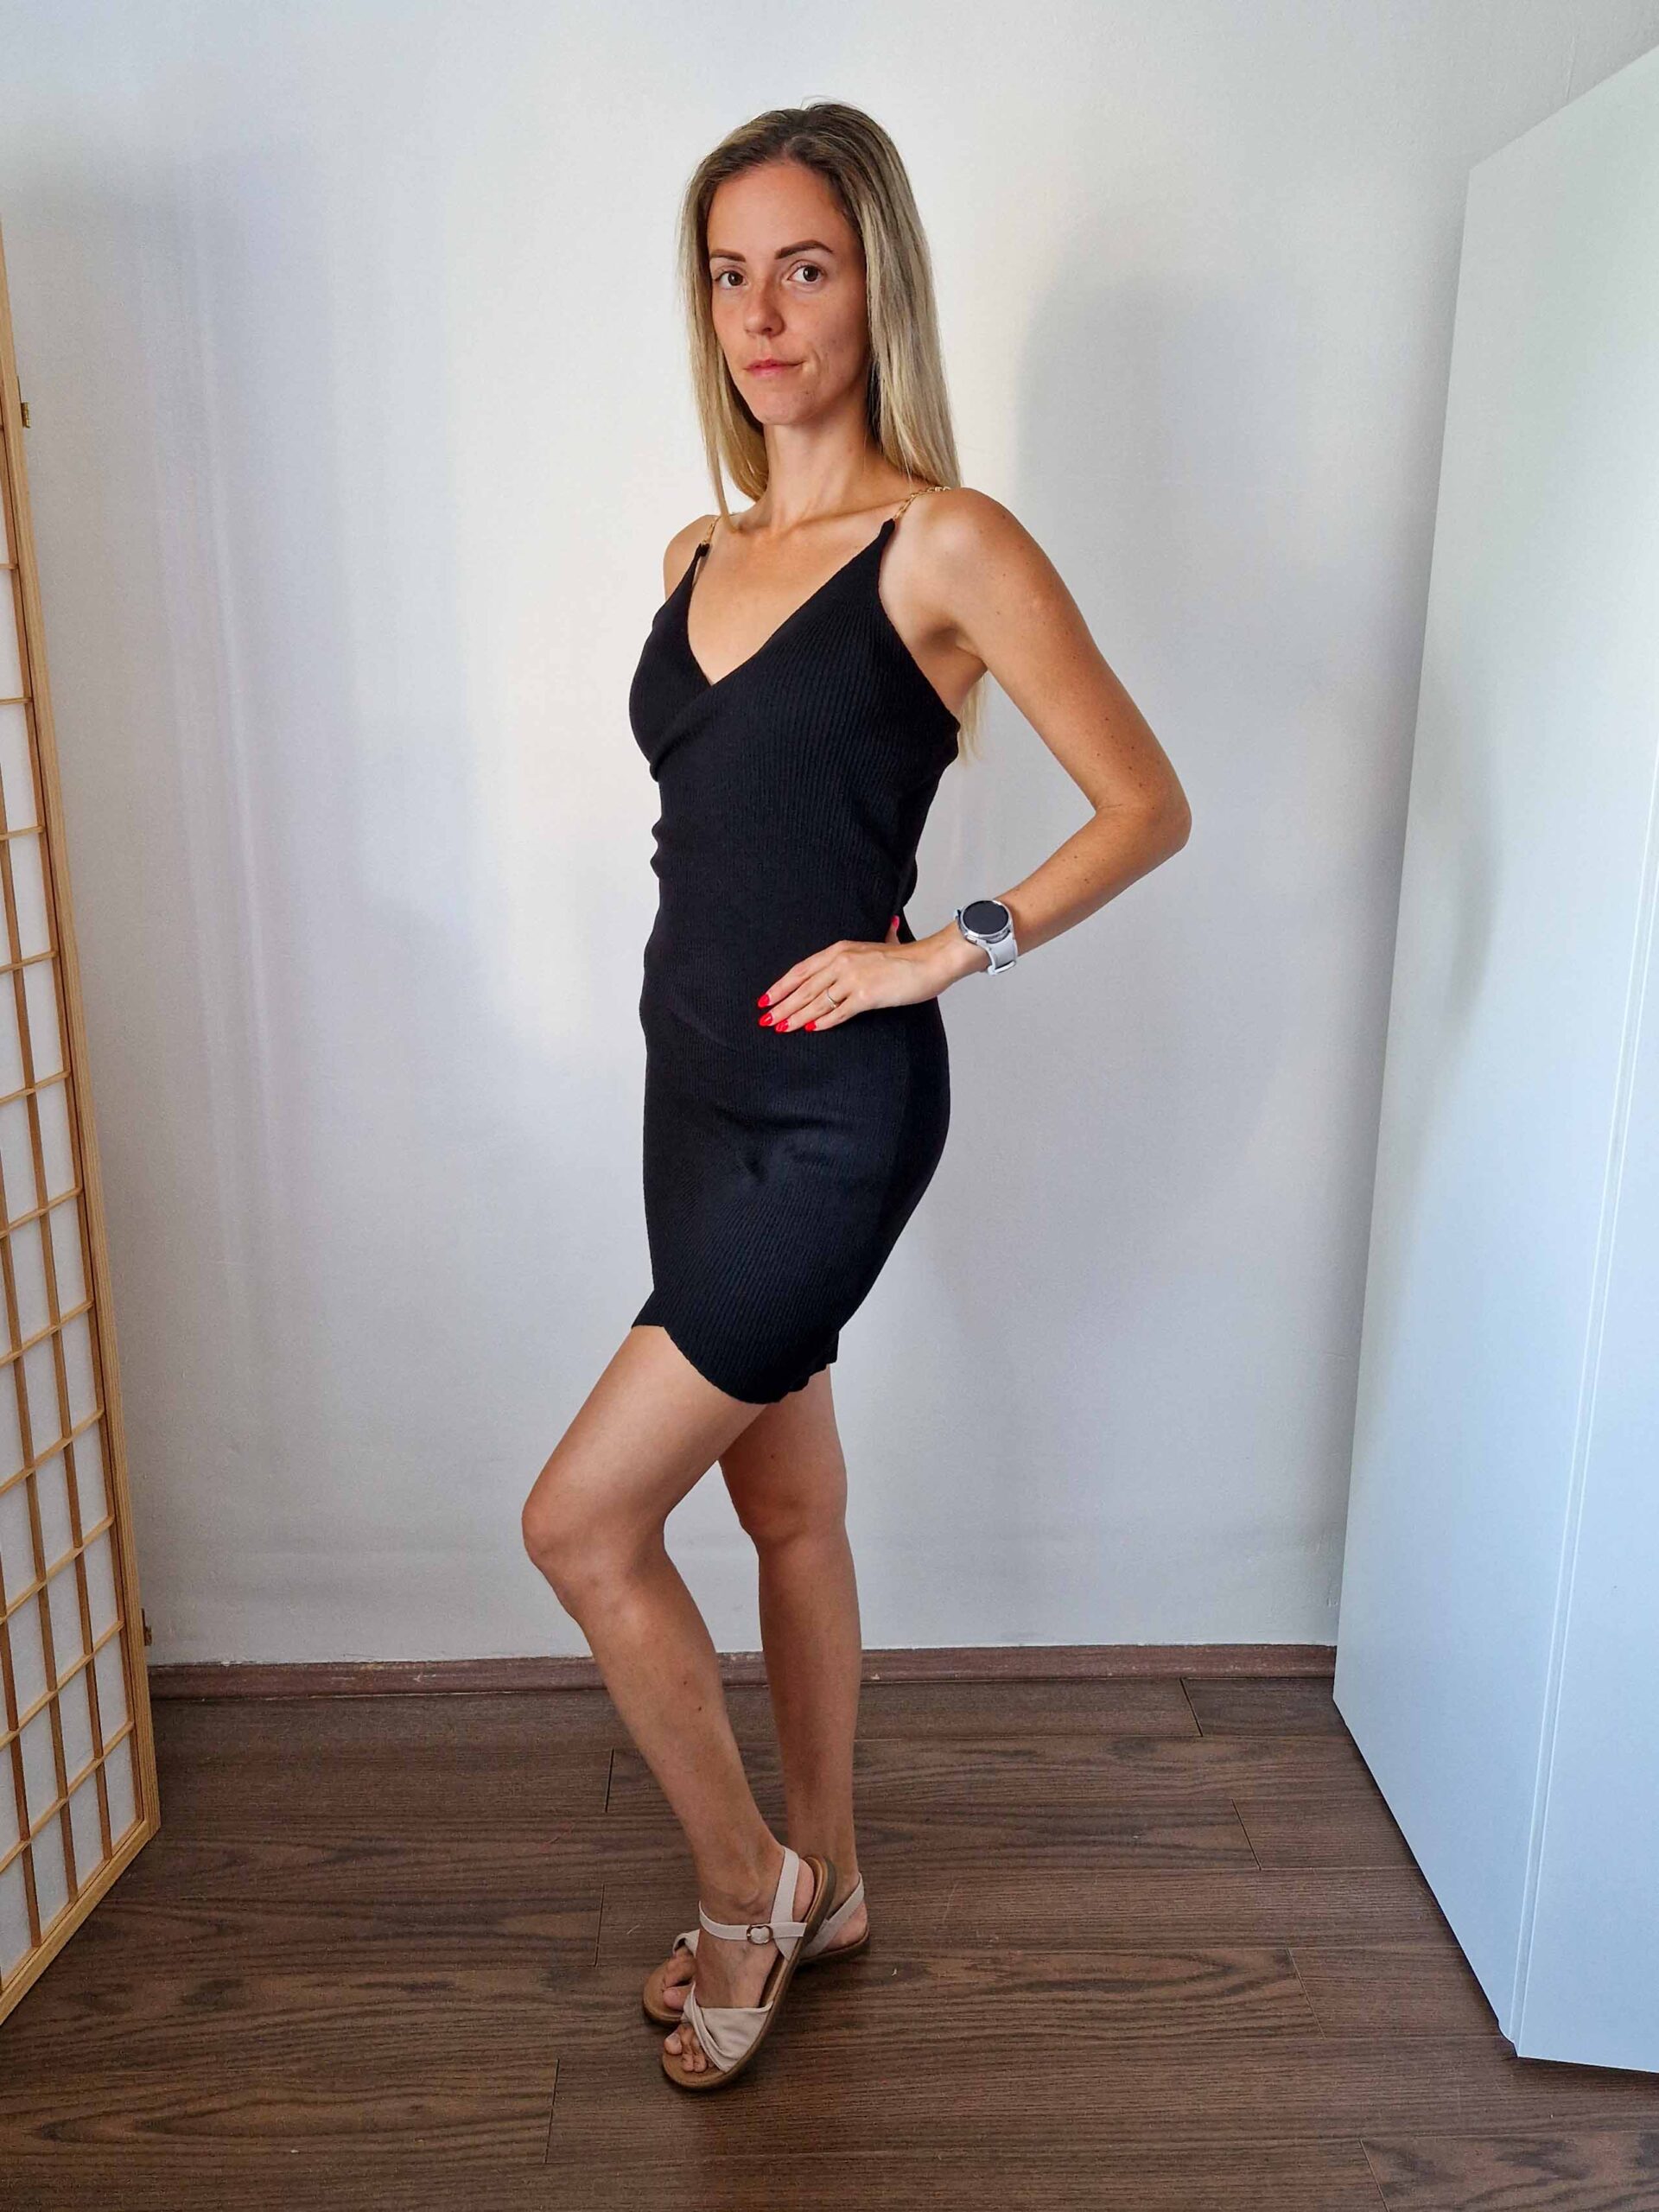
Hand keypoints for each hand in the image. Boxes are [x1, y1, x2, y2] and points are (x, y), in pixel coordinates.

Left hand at [758, 916, 948, 1032]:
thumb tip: (890, 924)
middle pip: (804, 987)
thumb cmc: (910, 956)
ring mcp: (853, 979)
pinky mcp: (866, 995)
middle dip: (782, 1005)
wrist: (931, 961)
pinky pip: (839, 1012)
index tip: (767, 997)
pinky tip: (811, 1030)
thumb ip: (882, 935)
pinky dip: (823, 1022)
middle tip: (766, 1019)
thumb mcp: (887, 940)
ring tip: (781, 1028)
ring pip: (816, 1001)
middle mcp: (842, 962)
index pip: (802, 969)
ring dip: (796, 1016)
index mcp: (840, 949)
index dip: (782, 985)